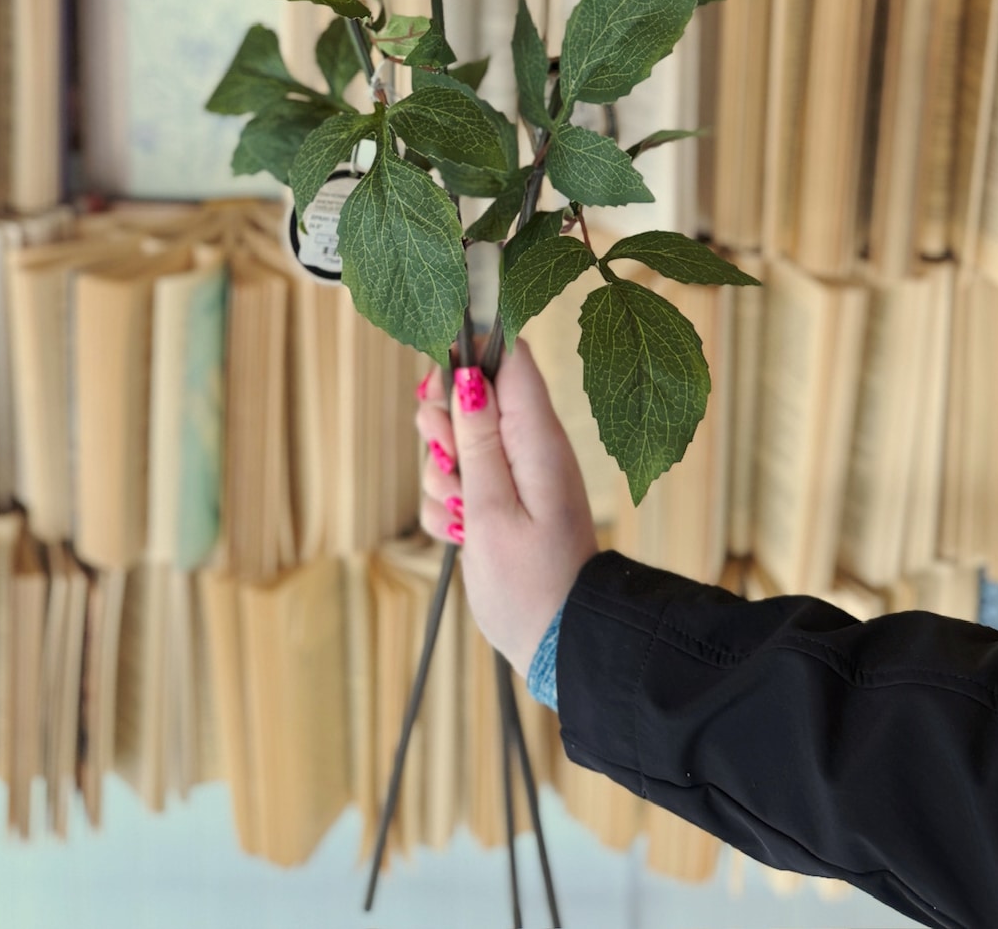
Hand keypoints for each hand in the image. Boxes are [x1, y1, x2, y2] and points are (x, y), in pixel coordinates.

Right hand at [415, 339, 597, 678]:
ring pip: (453, 443)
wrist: (556, 642)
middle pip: (468, 395)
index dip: (468, 357)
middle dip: (442, 429)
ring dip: (442, 476)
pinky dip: (448, 507)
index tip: (442, 396)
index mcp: (535, 436)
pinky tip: (461, 535)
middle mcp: (526, 445)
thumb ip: (477, 439)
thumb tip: (466, 373)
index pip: (509, 356)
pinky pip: (454, 482)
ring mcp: (511, 473)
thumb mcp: (493, 509)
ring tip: (463, 518)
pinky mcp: (496, 499)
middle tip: (451, 469)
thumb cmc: (531, 582)